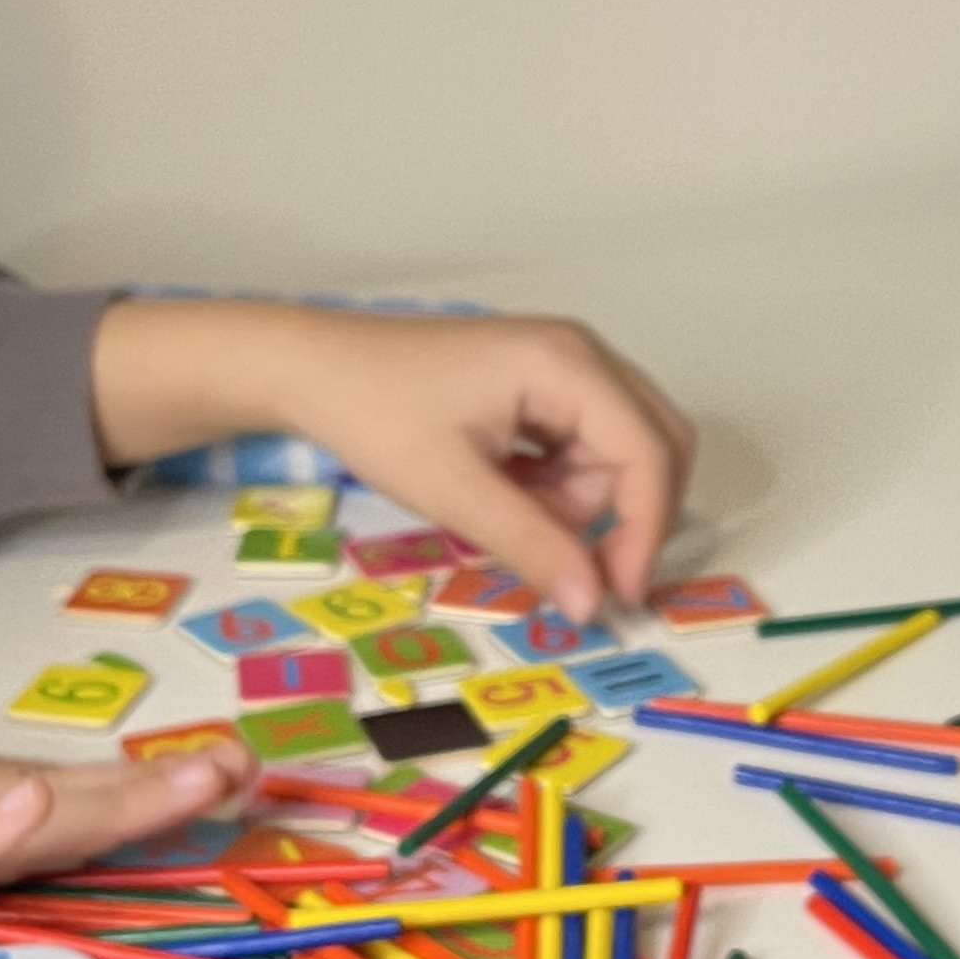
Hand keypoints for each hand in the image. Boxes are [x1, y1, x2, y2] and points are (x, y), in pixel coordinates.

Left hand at [91, 301, 692, 622]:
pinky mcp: (537, 383)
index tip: (616, 595)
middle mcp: (580, 354)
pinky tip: (501, 489)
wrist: (309, 368)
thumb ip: (532, 546)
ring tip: (500, 508)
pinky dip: (554, 483)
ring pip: (614, 452)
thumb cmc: (375, 415)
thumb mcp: (454, 492)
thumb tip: (590, 604)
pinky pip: (580, 444)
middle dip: (621, 513)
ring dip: (576, 500)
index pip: (648, 452)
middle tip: (576, 569)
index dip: (644, 530)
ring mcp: (560, 365)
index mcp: (568, 365)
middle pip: (650, 445)